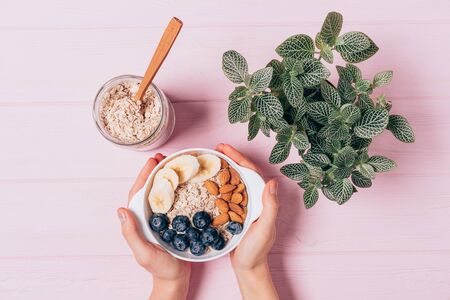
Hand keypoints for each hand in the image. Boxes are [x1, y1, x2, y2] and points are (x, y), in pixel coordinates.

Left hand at [117, 154, 190, 299]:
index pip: (138, 192)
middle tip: (165, 156)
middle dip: (155, 170)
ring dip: (166, 176)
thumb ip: (131, 234)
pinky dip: (178, 187)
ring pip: (161, 191)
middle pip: (149, 187)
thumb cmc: (160, 268)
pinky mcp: (173, 219)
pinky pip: (174, 199)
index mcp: (139, 219)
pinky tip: (186, 181)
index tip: (152, 161)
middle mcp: (148, 215)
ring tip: (174, 163)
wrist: (175, 278)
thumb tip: (120, 210)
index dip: (144, 175)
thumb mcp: (143, 252)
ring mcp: (161, 217)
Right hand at [216, 144, 278, 299]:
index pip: (251, 172)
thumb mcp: (264, 229)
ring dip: (223, 168)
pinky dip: (218, 183)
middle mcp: (253, 198)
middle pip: (241, 172)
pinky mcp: (233, 212)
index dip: (238, 158)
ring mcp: (243, 205)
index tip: (224, 148)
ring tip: (210, 158)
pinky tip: (208, 180)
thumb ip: (270, 207)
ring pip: (233, 181)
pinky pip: (226, 193)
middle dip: (230, 158)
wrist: (247, 268)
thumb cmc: (256, 250)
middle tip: (214, 148)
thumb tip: (272, 182)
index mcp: (261, 199)